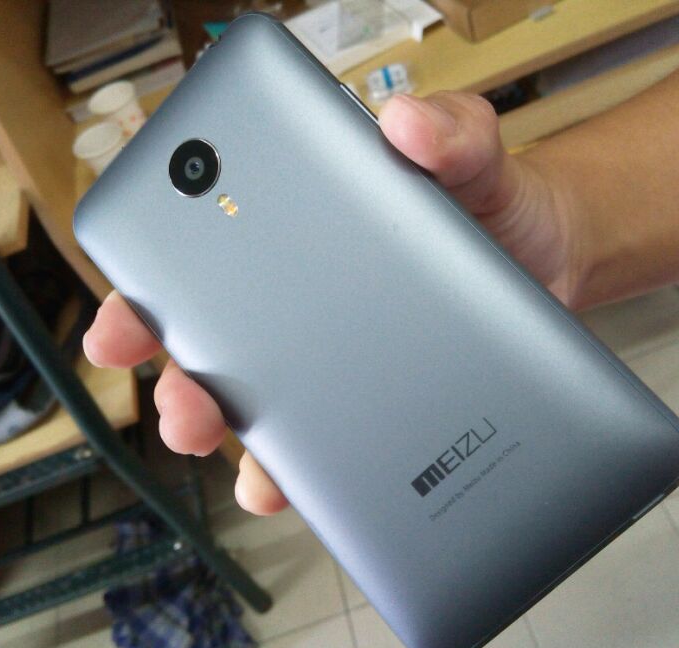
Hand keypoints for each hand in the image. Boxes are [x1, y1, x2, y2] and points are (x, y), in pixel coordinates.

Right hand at [83, 92, 579, 515]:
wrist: (556, 261)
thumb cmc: (493, 202)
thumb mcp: (472, 155)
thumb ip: (448, 131)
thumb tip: (404, 123)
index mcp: (298, 234)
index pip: (199, 262)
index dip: (147, 298)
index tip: (122, 329)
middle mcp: (301, 306)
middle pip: (214, 354)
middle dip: (184, 390)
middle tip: (187, 410)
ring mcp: (336, 364)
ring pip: (263, 417)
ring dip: (243, 449)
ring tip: (256, 472)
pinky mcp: (378, 409)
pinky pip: (330, 454)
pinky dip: (312, 480)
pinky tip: (317, 494)